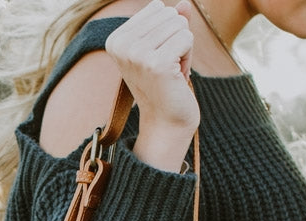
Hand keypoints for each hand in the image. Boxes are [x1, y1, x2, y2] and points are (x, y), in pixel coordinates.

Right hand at [106, 0, 198, 170]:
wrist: (166, 124)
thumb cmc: (165, 87)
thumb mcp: (164, 48)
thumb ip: (172, 22)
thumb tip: (185, 3)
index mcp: (116, 39)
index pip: (157, 7)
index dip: (167, 32)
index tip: (159, 58)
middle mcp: (122, 45)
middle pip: (169, 14)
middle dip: (177, 39)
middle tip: (168, 68)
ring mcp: (137, 54)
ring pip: (180, 24)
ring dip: (183, 50)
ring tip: (172, 72)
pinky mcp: (156, 63)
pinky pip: (187, 37)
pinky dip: (188, 57)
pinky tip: (177, 76)